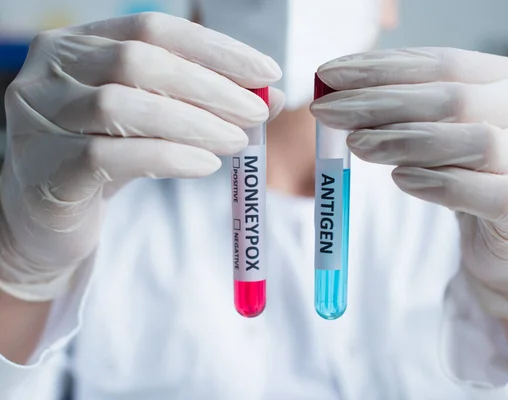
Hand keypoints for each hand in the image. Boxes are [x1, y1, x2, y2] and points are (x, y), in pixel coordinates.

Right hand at [0, 12, 283, 300]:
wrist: (48, 220)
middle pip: (139, 62)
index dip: (216, 49)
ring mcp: (38, 117)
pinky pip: (109, 156)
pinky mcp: (43, 167)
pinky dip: (167, 157)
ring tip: (236, 141)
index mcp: (80, 45)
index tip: (266, 72)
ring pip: (122, 106)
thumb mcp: (154, 122)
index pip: (154, 28)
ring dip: (193, 123)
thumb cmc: (106, 160)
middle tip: (257, 112)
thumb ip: (205, 103)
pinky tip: (205, 165)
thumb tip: (274, 96)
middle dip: (210, 87)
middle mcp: (51, 71)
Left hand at [311, 48, 507, 318]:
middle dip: (382, 103)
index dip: (383, 68)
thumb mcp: (443, 134)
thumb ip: (408, 108)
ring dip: (405, 141)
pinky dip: (440, 184)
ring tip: (357, 144)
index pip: (445, 64)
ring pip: (476, 142)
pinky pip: (487, 192)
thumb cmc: (473, 178)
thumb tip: (338, 90)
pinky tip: (400, 179)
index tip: (330, 75)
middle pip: (456, 99)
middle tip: (329, 110)